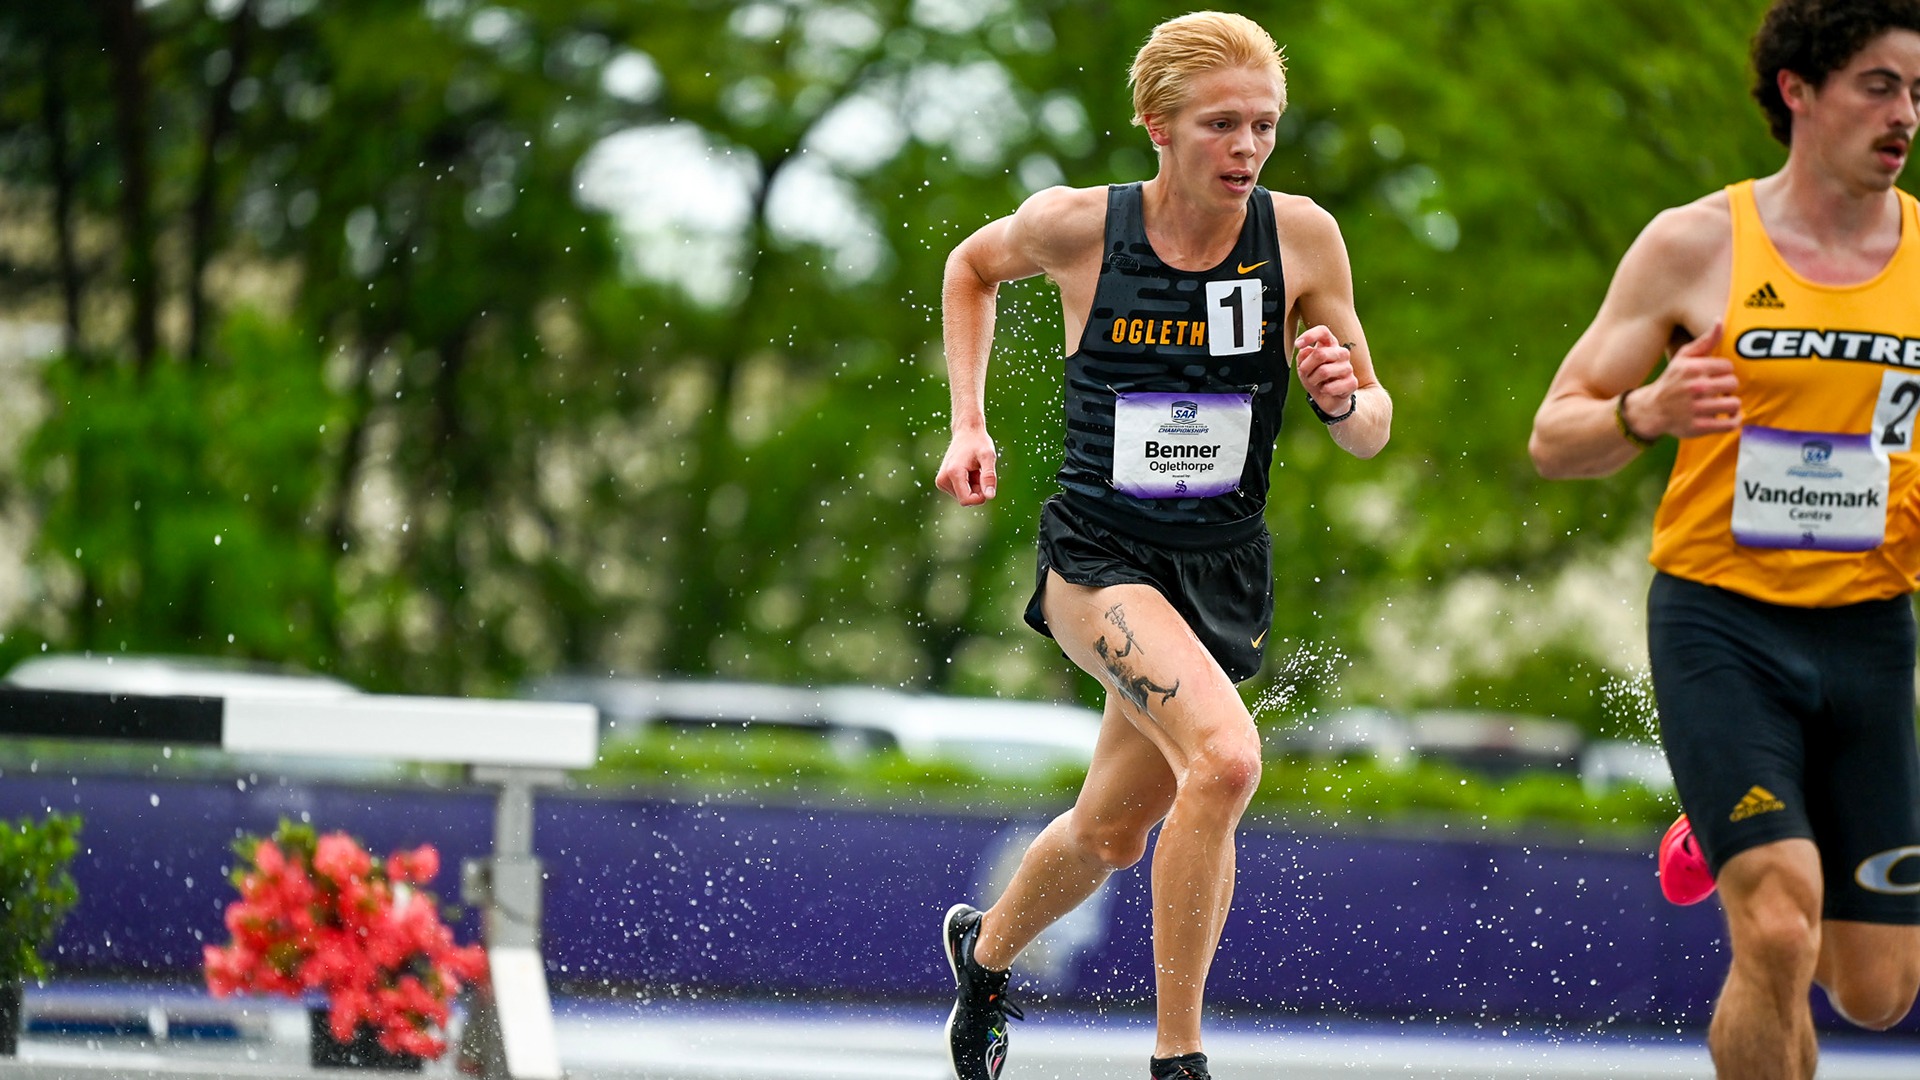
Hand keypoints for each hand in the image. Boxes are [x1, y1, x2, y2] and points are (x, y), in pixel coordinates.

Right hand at [935, 427, 997, 505]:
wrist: (966, 431)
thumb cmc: (979, 442)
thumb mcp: (988, 457)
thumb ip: (989, 477)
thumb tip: (989, 497)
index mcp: (953, 473)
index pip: (966, 500)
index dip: (980, 497)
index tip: (987, 483)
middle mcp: (943, 479)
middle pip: (965, 499)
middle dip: (977, 490)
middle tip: (980, 471)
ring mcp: (941, 481)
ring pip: (963, 496)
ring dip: (973, 486)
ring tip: (974, 469)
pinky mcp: (942, 482)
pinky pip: (960, 492)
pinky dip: (968, 484)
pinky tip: (969, 470)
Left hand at [1294, 325, 1358, 414]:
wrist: (1327, 398)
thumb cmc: (1316, 378)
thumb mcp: (1303, 366)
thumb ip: (1303, 356)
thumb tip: (1306, 350)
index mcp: (1329, 345)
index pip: (1323, 331)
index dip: (1309, 335)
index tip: (1298, 344)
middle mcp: (1341, 353)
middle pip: (1320, 353)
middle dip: (1306, 367)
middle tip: (1305, 374)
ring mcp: (1348, 367)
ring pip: (1324, 371)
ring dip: (1313, 380)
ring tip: (1316, 383)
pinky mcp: (1352, 382)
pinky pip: (1331, 386)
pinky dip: (1323, 390)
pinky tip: (1325, 390)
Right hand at [1633, 322, 1740, 438]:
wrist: (1651, 410)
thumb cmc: (1671, 381)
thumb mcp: (1683, 358)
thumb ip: (1705, 341)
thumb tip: (1720, 320)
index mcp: (1692, 368)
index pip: (1728, 367)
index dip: (1723, 372)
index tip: (1713, 377)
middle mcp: (1695, 387)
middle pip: (1733, 384)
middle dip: (1727, 388)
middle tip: (1717, 392)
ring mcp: (1697, 408)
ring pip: (1734, 404)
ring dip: (1731, 405)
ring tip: (1721, 404)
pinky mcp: (1698, 427)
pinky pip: (1730, 424)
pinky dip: (1734, 421)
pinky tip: (1728, 418)